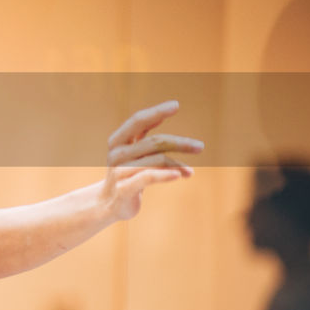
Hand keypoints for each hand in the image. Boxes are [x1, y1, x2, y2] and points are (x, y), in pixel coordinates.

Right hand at [99, 100, 201, 220]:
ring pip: (156, 160)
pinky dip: (167, 174)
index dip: (156, 112)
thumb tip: (160, 116)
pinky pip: (149, 177)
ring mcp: (119, 171)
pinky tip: (181, 175)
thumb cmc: (126, 174)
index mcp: (117, 141)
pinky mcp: (124, 189)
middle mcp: (116, 153)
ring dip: (177, 164)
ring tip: (190, 171)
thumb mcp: (132, 153)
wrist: (109, 204)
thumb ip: (142, 135)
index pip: (138, 120)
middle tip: (200, 146)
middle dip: (179, 143)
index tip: (176, 105)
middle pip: (154, 142)